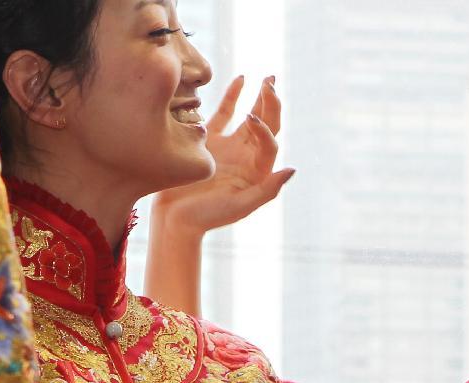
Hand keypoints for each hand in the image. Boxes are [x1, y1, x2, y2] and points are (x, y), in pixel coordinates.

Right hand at [154, 75, 292, 235]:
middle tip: (271, 82)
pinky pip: (224, 114)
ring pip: (248, 117)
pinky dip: (233, 97)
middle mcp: (247, 157)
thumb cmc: (208, 217)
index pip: (269, 142)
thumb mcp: (240, 206)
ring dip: (259, 98)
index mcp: (257, 171)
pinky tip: (242, 78)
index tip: (250, 118)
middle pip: (266, 125)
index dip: (264, 129)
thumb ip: (267, 190)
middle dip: (271, 103)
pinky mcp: (209, 141)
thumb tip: (292, 169)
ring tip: (268, 79)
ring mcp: (229, 147)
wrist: (176, 218)